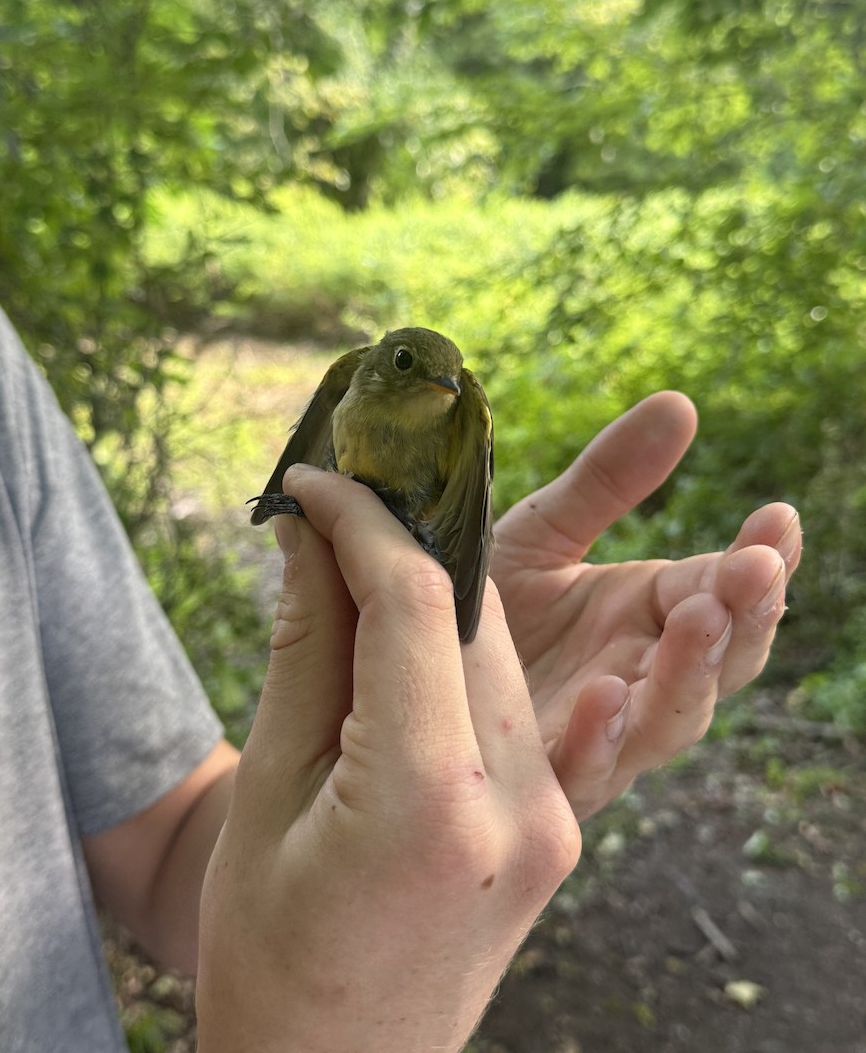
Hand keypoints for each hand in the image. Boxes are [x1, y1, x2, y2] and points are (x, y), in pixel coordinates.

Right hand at [197, 467, 579, 1052]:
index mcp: (430, 802)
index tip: (314, 483)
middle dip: (403, 550)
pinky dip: (460, 659)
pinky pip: (513, 708)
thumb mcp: (267, 798)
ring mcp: (553, 822)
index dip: (362, 522)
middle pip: (471, 618)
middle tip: (333, 514)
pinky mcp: (558, 828)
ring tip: (358, 572)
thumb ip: (305, 649)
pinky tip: (408, 642)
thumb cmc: (271, 958)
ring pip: (500, 654)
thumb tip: (308, 535)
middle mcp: (520, 806)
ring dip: (435, 600)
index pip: (415, 601)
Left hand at [491, 392, 802, 820]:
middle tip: (753, 569)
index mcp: (649, 616)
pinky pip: (582, 769)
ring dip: (688, 672)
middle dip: (744, 616)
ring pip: (666, 719)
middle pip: (718, 661)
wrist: (399, 650)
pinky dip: (599, 740)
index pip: (725, 590)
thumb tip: (681, 403)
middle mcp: (637, 677)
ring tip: (698, 618)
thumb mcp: (547, 529)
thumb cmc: (487, 598)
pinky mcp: (541, 775)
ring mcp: (596, 732)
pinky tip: (604, 697)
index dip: (760, 559)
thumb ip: (610, 478)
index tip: (778, 518)